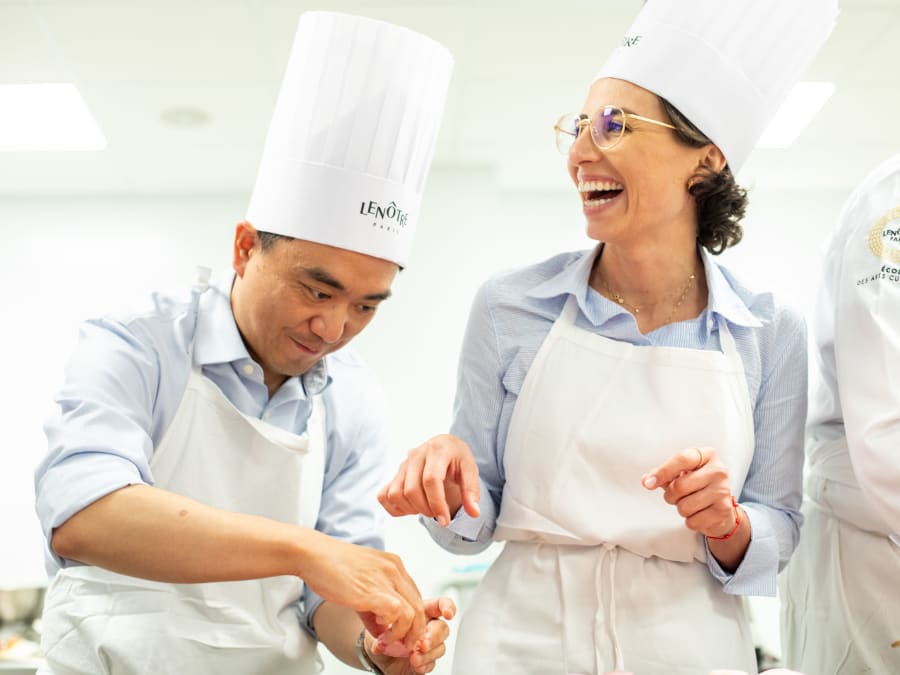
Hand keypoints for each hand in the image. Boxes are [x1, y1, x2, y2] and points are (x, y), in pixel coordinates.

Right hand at [302, 534, 425, 650]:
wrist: (313, 555)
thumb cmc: (331, 566)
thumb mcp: (361, 584)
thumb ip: (374, 607)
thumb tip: (381, 630)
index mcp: (393, 565)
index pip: (415, 596)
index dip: (412, 619)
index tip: (401, 633)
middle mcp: (394, 569)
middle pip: (419, 606)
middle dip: (413, 631)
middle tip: (400, 645)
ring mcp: (386, 578)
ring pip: (414, 613)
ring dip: (403, 634)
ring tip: (388, 641)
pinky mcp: (374, 591)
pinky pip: (398, 613)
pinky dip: (392, 628)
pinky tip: (378, 630)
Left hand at [368, 597, 455, 674]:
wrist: (378, 656)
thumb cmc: (383, 634)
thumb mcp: (380, 624)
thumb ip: (387, 624)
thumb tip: (386, 632)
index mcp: (421, 611)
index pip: (440, 604)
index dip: (447, 607)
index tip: (448, 614)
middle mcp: (428, 628)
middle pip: (442, 628)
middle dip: (434, 636)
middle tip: (423, 643)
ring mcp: (429, 645)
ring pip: (440, 647)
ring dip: (428, 653)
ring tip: (414, 657)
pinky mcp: (427, 662)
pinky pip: (433, 663)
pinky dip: (424, 664)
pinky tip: (416, 664)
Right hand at [379, 434, 480, 526]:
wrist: (445, 446)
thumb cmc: (457, 458)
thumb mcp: (470, 470)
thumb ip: (471, 490)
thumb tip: (474, 513)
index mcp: (437, 450)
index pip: (431, 480)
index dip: (437, 503)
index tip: (446, 520)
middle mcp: (415, 454)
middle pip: (411, 490)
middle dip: (426, 509)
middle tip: (439, 514)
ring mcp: (402, 464)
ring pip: (395, 494)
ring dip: (411, 509)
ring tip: (427, 507)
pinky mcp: (394, 474)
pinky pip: (384, 496)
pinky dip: (396, 508)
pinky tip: (413, 507)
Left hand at [640, 447, 738, 537]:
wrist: (721, 507)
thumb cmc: (697, 486)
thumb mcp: (681, 474)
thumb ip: (662, 475)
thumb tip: (647, 481)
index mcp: (706, 455)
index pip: (681, 459)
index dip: (662, 472)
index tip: (648, 483)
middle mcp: (718, 471)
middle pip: (679, 486)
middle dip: (670, 495)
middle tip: (677, 496)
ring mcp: (723, 491)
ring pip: (684, 506)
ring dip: (681, 509)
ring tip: (690, 503)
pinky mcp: (724, 510)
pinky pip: (693, 521)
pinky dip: (690, 521)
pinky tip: (700, 514)